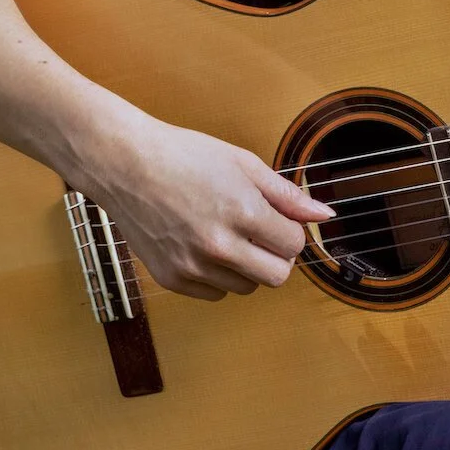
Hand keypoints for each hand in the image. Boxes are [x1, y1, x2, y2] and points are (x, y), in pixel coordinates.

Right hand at [74, 116, 333, 300]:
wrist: (124, 164)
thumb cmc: (183, 156)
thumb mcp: (243, 164)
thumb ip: (287, 195)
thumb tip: (324, 215)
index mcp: (243, 212)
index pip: (293, 245)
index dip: (290, 231)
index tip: (276, 220)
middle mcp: (219, 245)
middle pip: (276, 277)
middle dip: (276, 257)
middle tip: (258, 234)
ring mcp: (193, 265)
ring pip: (246, 288)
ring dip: (246, 267)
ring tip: (225, 235)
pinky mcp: (172, 278)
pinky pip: (215, 294)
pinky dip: (217, 276)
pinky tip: (203, 246)